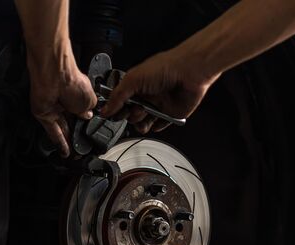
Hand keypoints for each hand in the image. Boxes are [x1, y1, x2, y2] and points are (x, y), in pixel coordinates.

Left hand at [26, 39, 96, 156]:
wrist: (55, 75)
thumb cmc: (72, 81)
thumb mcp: (90, 100)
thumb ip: (89, 112)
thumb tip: (88, 117)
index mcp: (77, 97)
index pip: (82, 116)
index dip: (85, 126)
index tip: (89, 137)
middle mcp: (65, 103)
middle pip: (70, 124)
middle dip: (76, 136)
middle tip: (81, 149)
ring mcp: (54, 109)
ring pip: (61, 129)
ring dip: (68, 142)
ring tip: (75, 154)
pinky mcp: (43, 115)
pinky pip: (52, 131)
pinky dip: (59, 141)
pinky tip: (64, 151)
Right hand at [101, 49, 218, 133]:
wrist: (188, 73)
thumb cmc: (164, 68)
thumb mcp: (133, 79)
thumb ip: (117, 96)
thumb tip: (105, 110)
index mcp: (135, 86)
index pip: (118, 102)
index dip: (115, 109)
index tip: (113, 112)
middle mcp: (145, 96)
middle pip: (129, 115)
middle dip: (129, 115)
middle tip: (135, 107)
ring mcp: (157, 106)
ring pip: (141, 123)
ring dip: (141, 122)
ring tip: (146, 112)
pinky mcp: (169, 115)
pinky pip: (158, 127)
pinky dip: (156, 125)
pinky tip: (157, 117)